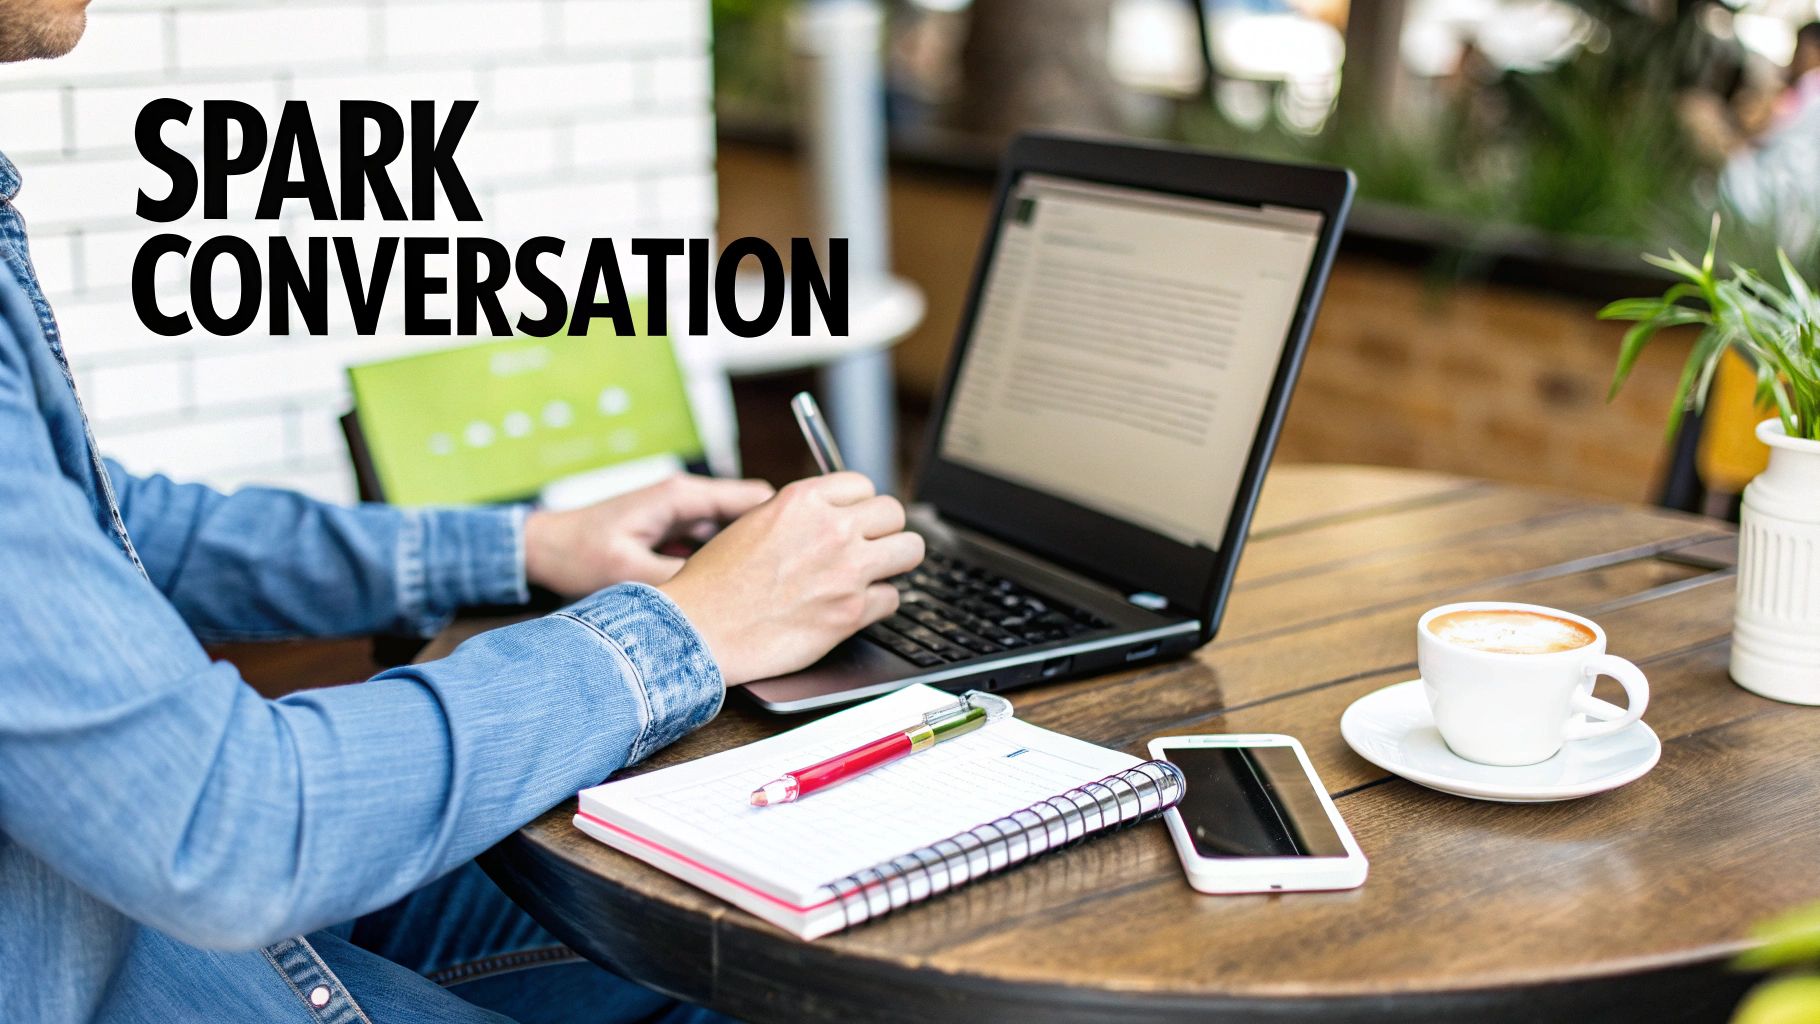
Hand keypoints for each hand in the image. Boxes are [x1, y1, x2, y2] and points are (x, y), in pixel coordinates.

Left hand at [522, 475, 775, 596]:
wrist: (540, 551)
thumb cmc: (575, 554)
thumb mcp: (629, 575)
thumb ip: (680, 585)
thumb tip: (723, 604)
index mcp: (681, 496)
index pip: (755, 499)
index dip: (785, 526)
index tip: (805, 553)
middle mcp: (686, 500)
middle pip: (750, 518)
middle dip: (771, 546)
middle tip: (793, 580)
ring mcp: (680, 517)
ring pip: (734, 535)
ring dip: (748, 559)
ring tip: (769, 590)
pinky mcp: (673, 535)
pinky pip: (712, 547)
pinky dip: (724, 566)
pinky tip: (733, 594)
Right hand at [657, 473, 924, 684]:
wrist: (699, 630)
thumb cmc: (714, 583)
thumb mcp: (752, 522)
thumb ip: (796, 514)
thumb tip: (828, 514)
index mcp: (803, 499)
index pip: (863, 485)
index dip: (859, 506)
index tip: (855, 520)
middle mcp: (832, 528)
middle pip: (894, 513)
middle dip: (884, 531)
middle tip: (869, 548)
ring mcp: (847, 570)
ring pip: (910, 551)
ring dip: (894, 564)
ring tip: (874, 575)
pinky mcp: (852, 612)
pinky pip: (893, 599)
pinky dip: (877, 605)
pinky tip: (854, 608)